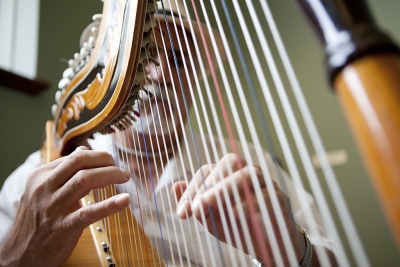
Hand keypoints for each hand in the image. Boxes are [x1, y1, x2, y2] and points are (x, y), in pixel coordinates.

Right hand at [0, 147, 130, 266]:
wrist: (20, 253)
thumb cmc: (38, 218)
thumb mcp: (43, 189)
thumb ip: (63, 171)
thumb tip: (83, 150)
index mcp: (41, 176)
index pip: (75, 156)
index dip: (98, 156)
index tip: (111, 162)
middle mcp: (45, 187)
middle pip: (79, 161)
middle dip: (104, 159)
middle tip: (120, 168)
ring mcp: (54, 206)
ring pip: (85, 179)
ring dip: (110, 175)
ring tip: (124, 177)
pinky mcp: (64, 226)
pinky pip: (89, 212)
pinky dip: (109, 205)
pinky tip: (124, 200)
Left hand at [172, 153, 305, 264]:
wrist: (269, 247)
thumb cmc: (239, 228)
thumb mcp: (212, 218)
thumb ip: (195, 203)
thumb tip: (175, 185)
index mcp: (230, 175)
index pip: (208, 170)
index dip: (193, 188)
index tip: (182, 212)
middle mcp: (248, 174)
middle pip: (230, 162)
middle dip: (210, 181)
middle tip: (196, 204)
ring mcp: (266, 185)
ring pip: (249, 174)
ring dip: (226, 187)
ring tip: (208, 203)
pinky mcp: (280, 200)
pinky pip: (265, 195)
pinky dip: (248, 202)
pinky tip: (234, 213)